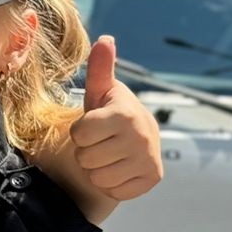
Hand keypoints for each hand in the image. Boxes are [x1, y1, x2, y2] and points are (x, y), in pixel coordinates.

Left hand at [70, 37, 162, 201]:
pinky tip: (120, 168)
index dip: (80, 132)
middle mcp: (141, 136)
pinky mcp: (152, 179)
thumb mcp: (100, 91)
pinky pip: (114, 191)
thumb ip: (99, 68)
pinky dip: (112, 184)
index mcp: (124, 113)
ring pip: (98, 177)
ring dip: (97, 169)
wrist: (138, 138)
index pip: (79, 134)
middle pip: (85, 158)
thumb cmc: (109, 113)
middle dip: (87, 152)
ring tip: (110, 155)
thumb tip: (105, 39)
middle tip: (102, 142)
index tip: (93, 126)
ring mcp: (149, 159)